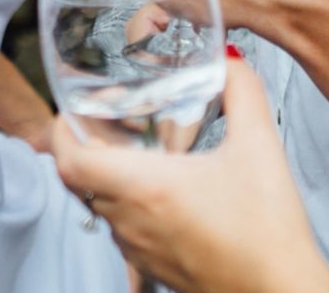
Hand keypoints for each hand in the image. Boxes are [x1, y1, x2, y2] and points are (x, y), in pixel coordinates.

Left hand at [52, 58, 328, 292]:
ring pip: (101, 209)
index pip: (70, 161)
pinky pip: (124, 233)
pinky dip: (127, 208)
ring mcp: (142, 250)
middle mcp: (132, 222)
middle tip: (102, 127)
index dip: (60, 132)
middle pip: (81, 183)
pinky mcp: (158, 270)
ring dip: (106, 180)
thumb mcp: (259, 146)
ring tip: (132, 156)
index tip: (70, 112)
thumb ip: (243, 92)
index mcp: (145, 188)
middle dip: (84, 150)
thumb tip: (229, 59)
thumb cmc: (268, 232)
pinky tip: (161, 195)